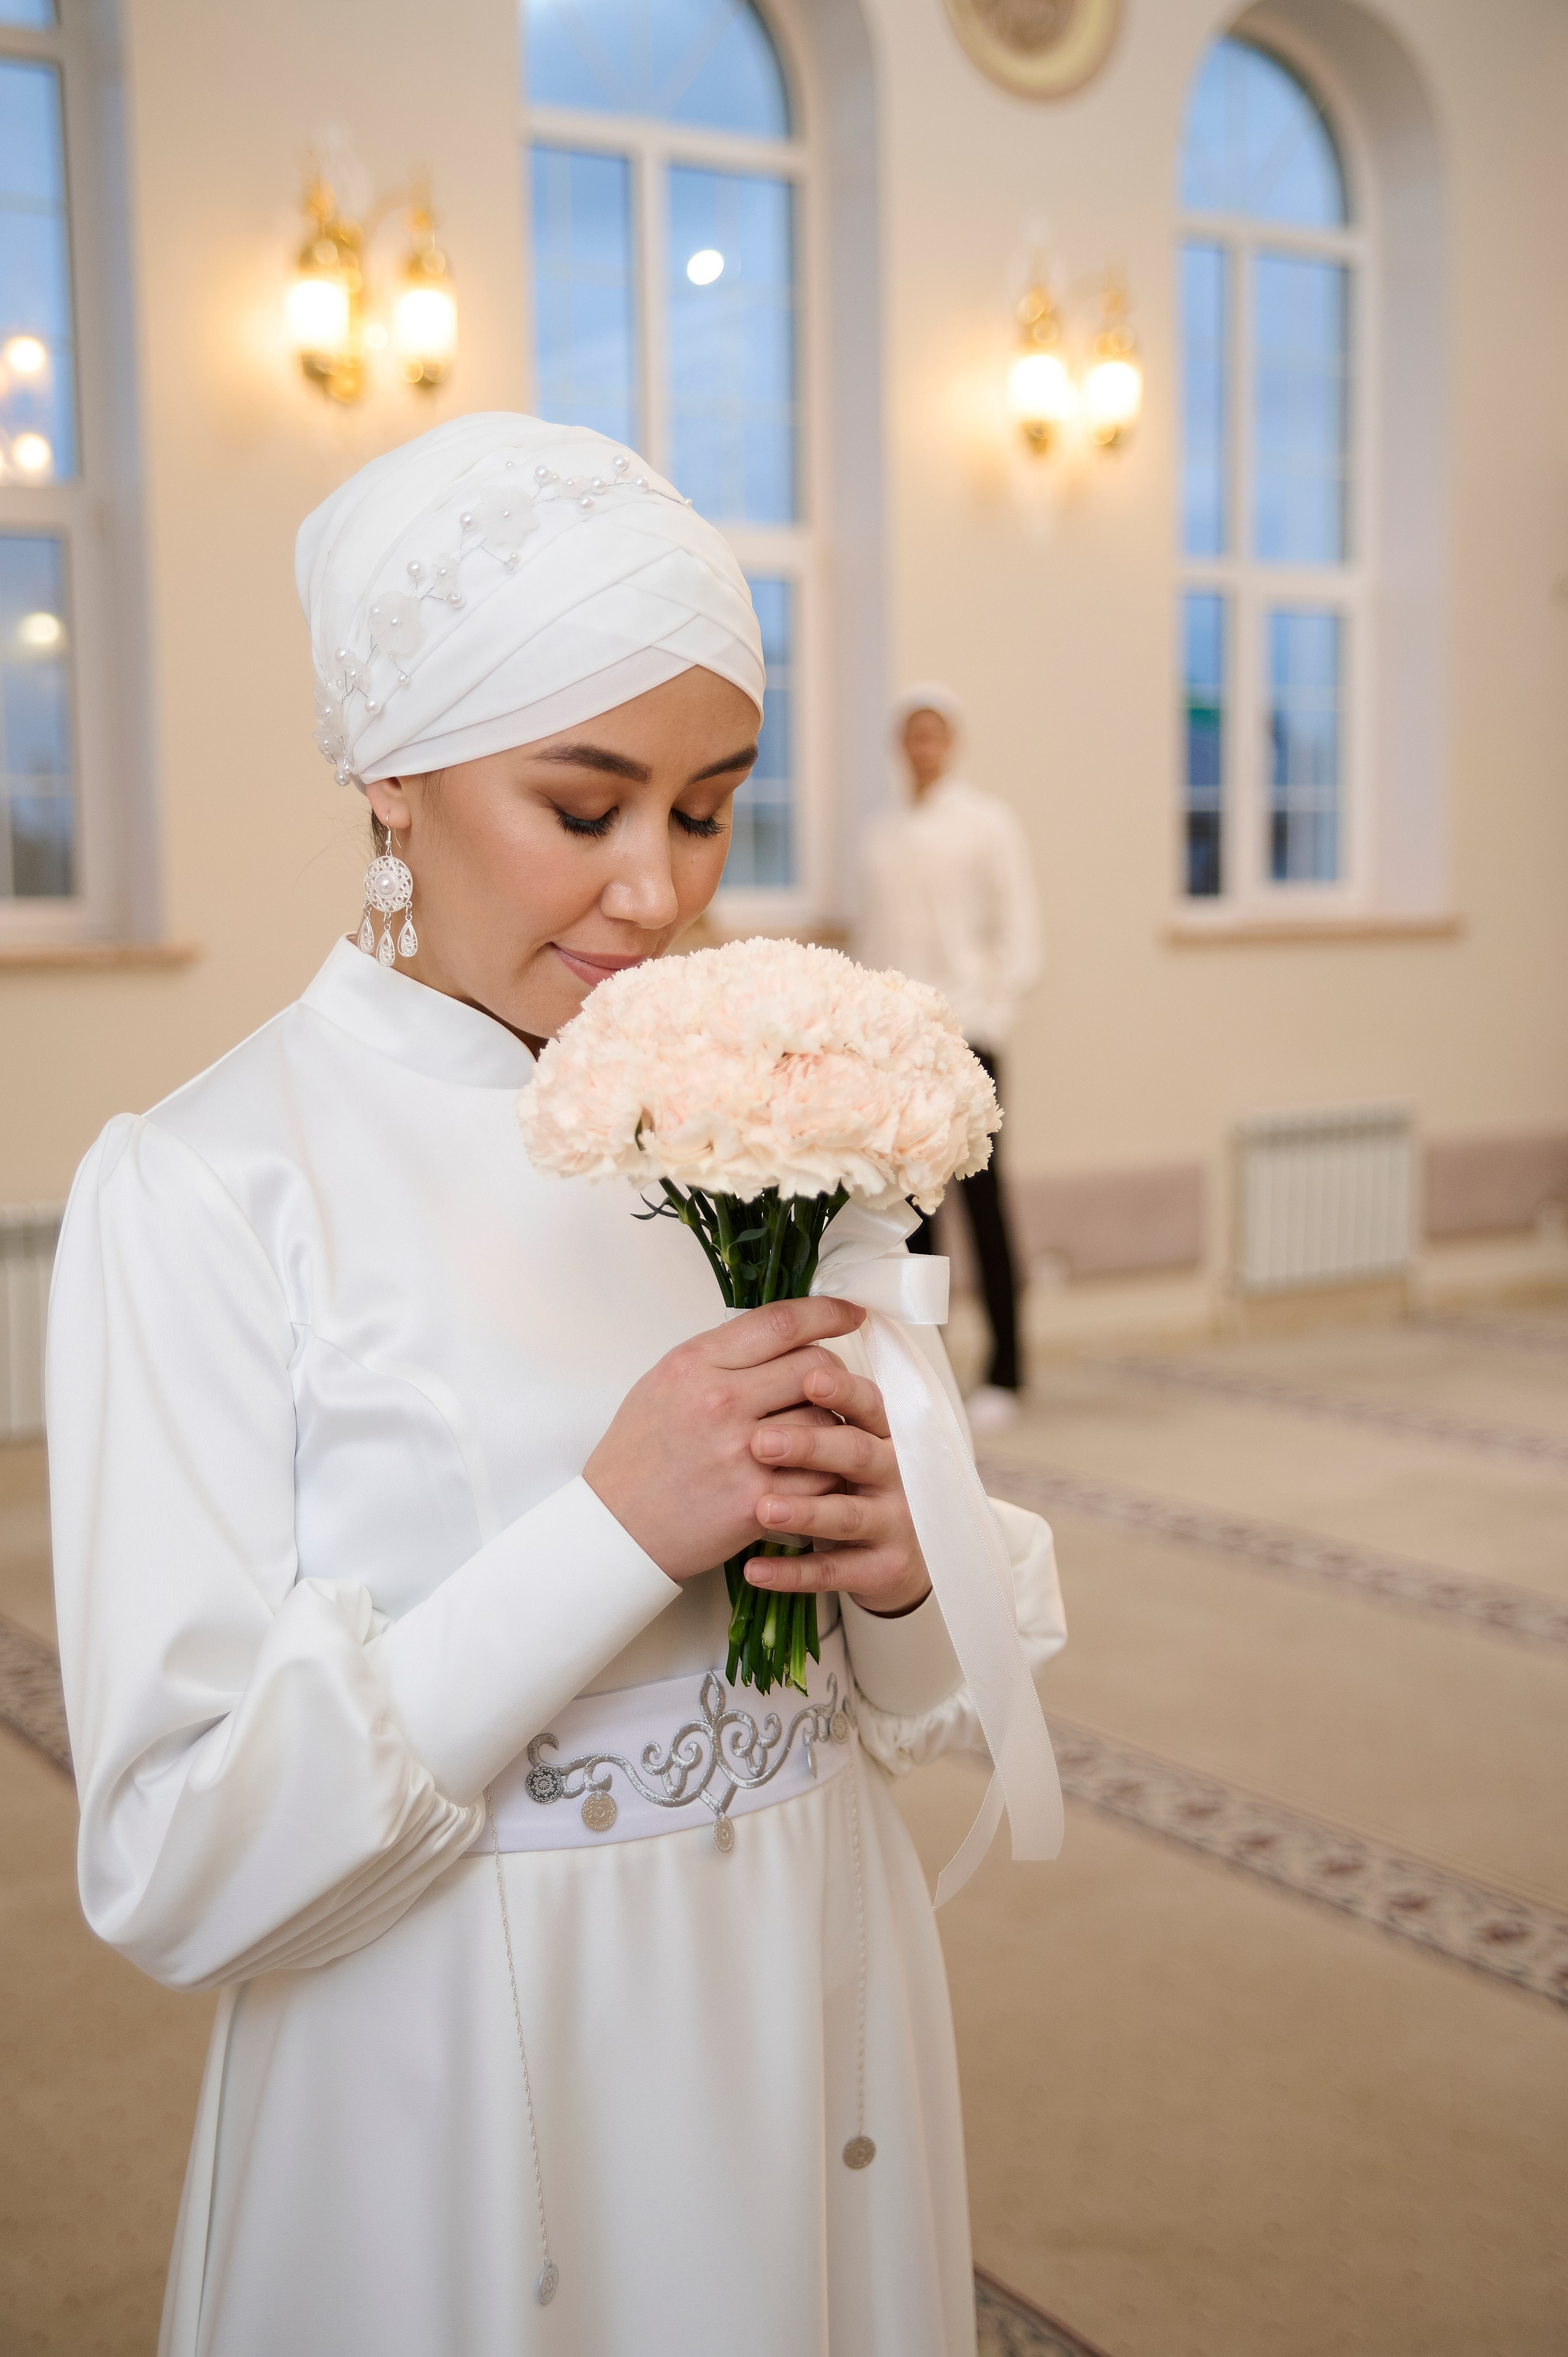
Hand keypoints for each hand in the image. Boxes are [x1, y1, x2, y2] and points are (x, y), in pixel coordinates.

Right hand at [583, 1298, 867, 1579]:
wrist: (616, 1528)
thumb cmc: (639, 1456)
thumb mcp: (664, 1383)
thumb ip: (722, 1356)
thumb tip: (782, 1335)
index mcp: (695, 1364)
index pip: (782, 1323)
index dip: (828, 1313)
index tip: (850, 1314)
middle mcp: (719, 1401)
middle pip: (816, 1367)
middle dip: (834, 1375)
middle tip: (829, 1390)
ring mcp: (740, 1453)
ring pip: (826, 1420)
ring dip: (832, 1426)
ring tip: (816, 1437)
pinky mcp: (755, 1501)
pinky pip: (821, 1477)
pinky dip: (825, 1474)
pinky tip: (811, 1475)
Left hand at [746, 1351, 931, 1617]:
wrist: (894, 1555)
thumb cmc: (852, 1485)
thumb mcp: (846, 1440)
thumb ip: (819, 1405)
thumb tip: (773, 1346)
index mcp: (881, 1432)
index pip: (867, 1402)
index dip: (841, 1389)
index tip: (808, 1377)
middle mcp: (895, 1473)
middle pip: (857, 1452)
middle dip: (811, 1446)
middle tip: (761, 1441)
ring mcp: (893, 1522)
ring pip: (848, 1515)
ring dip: (804, 1511)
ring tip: (762, 1508)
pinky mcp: (882, 1568)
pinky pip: (835, 1572)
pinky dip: (794, 1572)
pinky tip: (756, 1568)